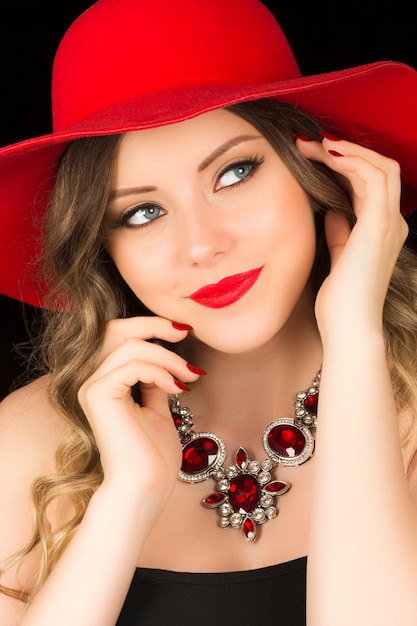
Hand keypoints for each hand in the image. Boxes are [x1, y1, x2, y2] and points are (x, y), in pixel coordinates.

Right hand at [77, 317, 200, 509]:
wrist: (146, 487)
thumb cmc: (152, 455)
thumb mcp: (158, 408)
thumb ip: (154, 381)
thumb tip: (165, 359)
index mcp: (104, 381)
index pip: (120, 336)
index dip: (151, 327)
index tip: (184, 333)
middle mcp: (91, 380)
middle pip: (116, 329)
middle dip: (154, 325)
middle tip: (185, 332)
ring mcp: (91, 386)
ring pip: (130, 345)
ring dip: (167, 356)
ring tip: (188, 375)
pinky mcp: (97, 395)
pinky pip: (132, 365)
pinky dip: (160, 371)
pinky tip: (177, 388)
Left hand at [296, 136, 407, 337]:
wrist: (348, 326)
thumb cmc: (340, 300)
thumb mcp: (338, 257)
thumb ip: (340, 232)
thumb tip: (332, 212)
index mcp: (382, 230)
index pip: (369, 184)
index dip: (343, 166)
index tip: (312, 157)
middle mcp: (391, 223)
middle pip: (379, 169)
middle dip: (344, 151)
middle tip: (308, 144)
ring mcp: (389, 222)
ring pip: (380, 167)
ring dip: (344, 151)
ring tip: (312, 145)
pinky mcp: (379, 224)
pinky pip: (373, 177)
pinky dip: (350, 161)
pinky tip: (325, 156)